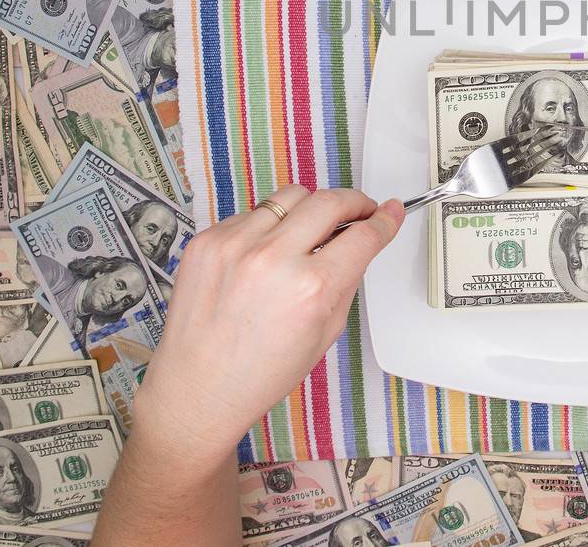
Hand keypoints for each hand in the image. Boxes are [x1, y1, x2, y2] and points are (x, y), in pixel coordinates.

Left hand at [133, 187, 402, 458]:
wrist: (197, 389)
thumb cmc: (259, 373)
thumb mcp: (324, 334)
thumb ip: (345, 281)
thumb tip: (360, 242)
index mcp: (311, 288)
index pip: (364, 234)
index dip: (385, 220)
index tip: (390, 211)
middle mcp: (273, 258)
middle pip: (330, 200)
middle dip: (354, 202)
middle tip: (359, 211)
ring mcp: (235, 244)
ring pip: (290, 197)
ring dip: (309, 209)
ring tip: (308, 232)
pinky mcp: (207, 240)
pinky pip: (251, 214)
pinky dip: (267, 227)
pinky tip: (264, 255)